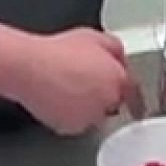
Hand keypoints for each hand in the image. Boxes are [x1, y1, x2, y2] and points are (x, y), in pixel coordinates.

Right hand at [19, 28, 146, 133]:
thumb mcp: (95, 37)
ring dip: (86, 105)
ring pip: (94, 114)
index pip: (134, 94)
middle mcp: (107, 102)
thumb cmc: (56, 51)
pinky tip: (58, 97)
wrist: (29, 68)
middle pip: (112, 103)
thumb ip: (116, 50)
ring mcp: (89, 117)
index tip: (137, 107)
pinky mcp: (70, 127)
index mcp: (117, 79)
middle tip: (82, 79)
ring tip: (66, 86)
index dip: (134, 99)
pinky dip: (70, 114)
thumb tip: (120, 60)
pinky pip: (75, 123)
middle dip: (102, 94)